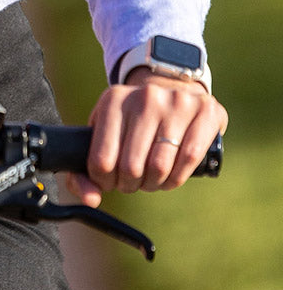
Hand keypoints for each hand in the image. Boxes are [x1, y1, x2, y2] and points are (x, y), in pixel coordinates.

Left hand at [65, 68, 227, 205]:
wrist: (174, 90)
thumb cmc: (132, 121)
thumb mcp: (103, 134)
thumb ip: (83, 172)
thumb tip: (91, 200)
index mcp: (113, 100)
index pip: (101, 160)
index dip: (104, 181)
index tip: (110, 180)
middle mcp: (145, 97)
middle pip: (131, 167)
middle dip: (130, 184)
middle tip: (132, 181)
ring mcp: (177, 102)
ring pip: (160, 167)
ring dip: (153, 183)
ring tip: (150, 178)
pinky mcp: (206, 110)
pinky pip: (189, 159)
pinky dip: (177, 177)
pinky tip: (171, 175)